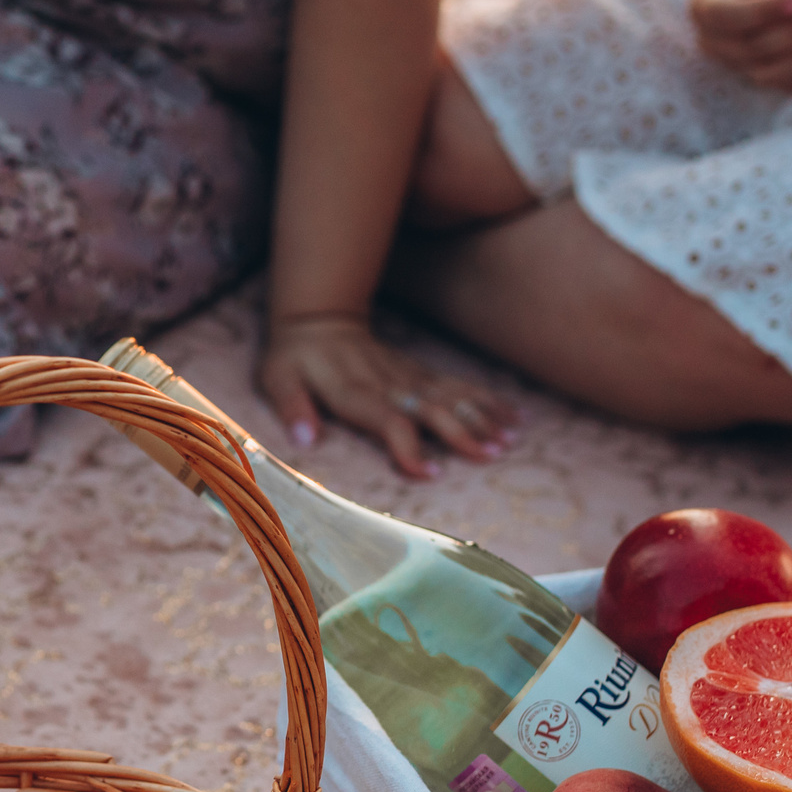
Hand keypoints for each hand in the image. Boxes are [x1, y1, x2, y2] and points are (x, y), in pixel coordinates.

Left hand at [259, 313, 517, 478]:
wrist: (318, 318)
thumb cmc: (295, 358)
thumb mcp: (278, 379)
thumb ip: (291, 407)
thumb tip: (305, 439)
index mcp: (354, 391)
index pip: (386, 420)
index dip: (407, 445)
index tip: (429, 473)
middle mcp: (388, 384)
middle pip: (430, 408)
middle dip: (462, 431)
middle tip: (491, 454)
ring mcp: (408, 377)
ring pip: (451, 395)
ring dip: (482, 416)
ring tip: (510, 439)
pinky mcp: (420, 373)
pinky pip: (458, 385)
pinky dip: (487, 399)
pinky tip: (513, 414)